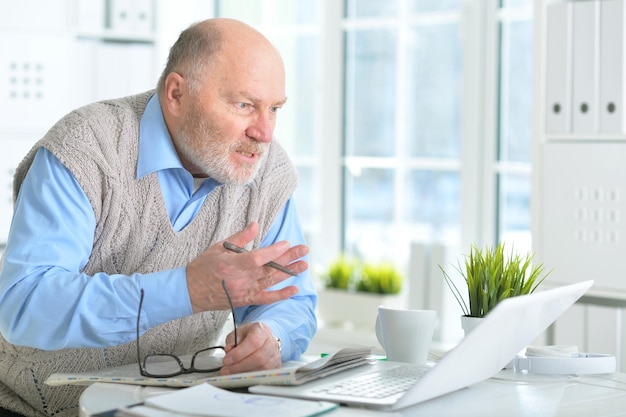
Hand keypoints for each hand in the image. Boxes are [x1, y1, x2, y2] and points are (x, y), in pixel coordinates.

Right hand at [186, 221, 308, 312]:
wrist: (190, 292)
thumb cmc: (202, 267)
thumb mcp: (218, 247)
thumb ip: (240, 237)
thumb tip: (255, 225)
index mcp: (232, 264)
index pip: (257, 258)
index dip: (274, 251)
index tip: (286, 244)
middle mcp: (240, 279)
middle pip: (269, 268)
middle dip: (289, 258)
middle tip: (304, 250)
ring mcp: (244, 291)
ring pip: (271, 281)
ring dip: (289, 273)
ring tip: (304, 265)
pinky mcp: (246, 300)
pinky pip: (266, 298)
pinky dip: (281, 295)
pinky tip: (294, 289)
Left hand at [219, 322, 281, 374]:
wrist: (262, 337)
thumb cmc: (250, 335)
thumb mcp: (238, 333)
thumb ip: (231, 341)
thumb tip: (229, 350)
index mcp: (261, 330)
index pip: (253, 342)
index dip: (239, 353)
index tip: (227, 360)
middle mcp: (271, 342)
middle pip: (259, 358)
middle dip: (239, 366)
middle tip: (226, 369)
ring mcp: (275, 355)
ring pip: (262, 368)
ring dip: (244, 373)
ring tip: (232, 373)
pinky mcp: (275, 366)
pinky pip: (264, 375)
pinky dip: (251, 377)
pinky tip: (241, 375)